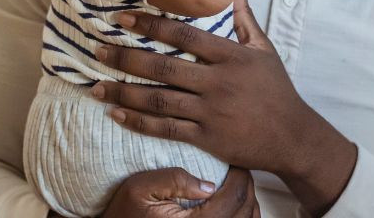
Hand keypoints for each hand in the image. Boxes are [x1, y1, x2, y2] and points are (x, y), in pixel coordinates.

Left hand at [92, 0, 313, 175]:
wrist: (292, 137)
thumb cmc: (277, 89)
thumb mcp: (264, 50)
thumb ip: (244, 18)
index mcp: (230, 56)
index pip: (183, 36)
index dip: (151, 25)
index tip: (123, 19)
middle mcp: (217, 82)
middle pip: (163, 68)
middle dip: (125, 58)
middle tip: (98, 50)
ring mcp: (210, 112)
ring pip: (158, 100)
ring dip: (123, 92)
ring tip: (96, 85)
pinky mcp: (206, 138)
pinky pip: (166, 129)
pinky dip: (138, 122)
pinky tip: (117, 113)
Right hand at [101, 166, 259, 217]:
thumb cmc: (125, 212)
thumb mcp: (140, 188)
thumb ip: (173, 180)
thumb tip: (208, 184)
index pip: (235, 196)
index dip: (241, 174)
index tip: (234, 161)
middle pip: (247, 209)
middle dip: (247, 186)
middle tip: (237, 170)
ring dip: (248, 203)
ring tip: (235, 186)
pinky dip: (243, 217)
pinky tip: (232, 207)